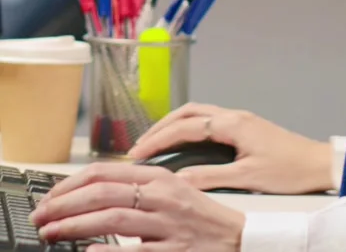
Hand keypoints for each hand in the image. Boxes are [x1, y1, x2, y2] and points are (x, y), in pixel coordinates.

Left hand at [31, 163, 244, 251]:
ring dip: (76, 226)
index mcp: (159, 177)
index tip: (51, 196)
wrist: (237, 239)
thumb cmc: (199, 217)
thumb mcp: (170, 191)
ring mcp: (168, 225)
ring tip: (53, 233)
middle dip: (65, 204)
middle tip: (42, 216)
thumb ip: (137, 188)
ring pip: (113, 219)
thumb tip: (94, 191)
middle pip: (104, 193)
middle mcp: (162, 197)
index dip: (72, 183)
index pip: (105, 172)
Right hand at [129, 102, 333, 193]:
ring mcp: (240, 119)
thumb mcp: (247, 179)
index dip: (158, 140)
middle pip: (188, 112)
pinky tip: (183, 143)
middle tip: (139, 146)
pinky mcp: (245, 127)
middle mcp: (233, 115)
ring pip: (198, 114)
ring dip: (174, 125)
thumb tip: (177, 180)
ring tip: (155, 143)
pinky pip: (208, 121)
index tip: (137, 154)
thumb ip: (210, 177)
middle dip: (161, 127)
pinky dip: (189, 129)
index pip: (185, 127)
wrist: (319, 164)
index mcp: (232, 123)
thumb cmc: (288, 171)